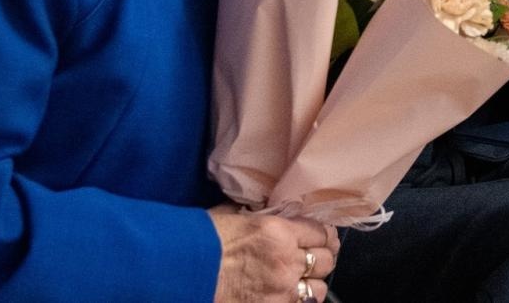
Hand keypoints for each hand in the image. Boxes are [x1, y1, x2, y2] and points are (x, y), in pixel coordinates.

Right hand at [209, 205, 338, 302]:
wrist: (182, 273)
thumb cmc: (202, 242)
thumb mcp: (234, 217)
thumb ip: (258, 218)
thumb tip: (266, 213)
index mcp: (279, 232)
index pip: (321, 232)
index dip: (323, 234)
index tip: (322, 236)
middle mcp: (287, 262)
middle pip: (326, 260)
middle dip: (322, 258)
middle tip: (316, 257)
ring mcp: (282, 291)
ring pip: (318, 290)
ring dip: (312, 284)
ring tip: (304, 281)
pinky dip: (298, 301)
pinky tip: (290, 296)